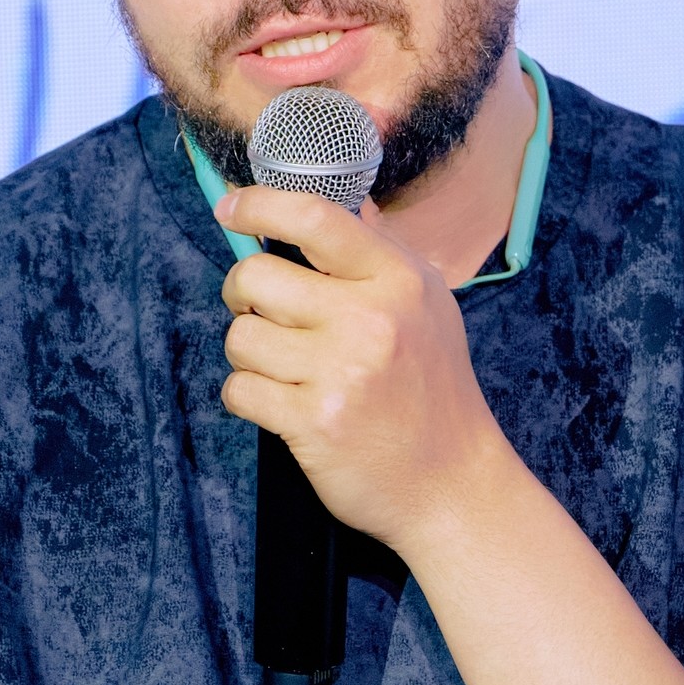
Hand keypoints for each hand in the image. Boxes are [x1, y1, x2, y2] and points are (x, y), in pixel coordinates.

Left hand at [215, 186, 513, 555]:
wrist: (451, 484)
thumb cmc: (435, 389)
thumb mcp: (429, 304)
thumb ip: (384, 251)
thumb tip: (350, 201)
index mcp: (397, 280)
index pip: (314, 217)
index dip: (259, 205)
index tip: (232, 210)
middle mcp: (370, 319)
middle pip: (256, 277)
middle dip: (241, 293)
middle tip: (259, 310)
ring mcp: (341, 373)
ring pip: (240, 337)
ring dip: (249, 352)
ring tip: (284, 366)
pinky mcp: (314, 422)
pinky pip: (240, 389)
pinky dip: (249, 396)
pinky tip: (282, 403)